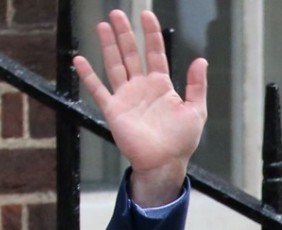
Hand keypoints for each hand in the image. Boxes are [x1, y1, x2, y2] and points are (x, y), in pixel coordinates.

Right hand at [72, 10, 207, 206]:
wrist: (165, 162)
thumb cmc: (182, 140)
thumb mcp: (196, 110)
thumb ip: (197, 85)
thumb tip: (201, 60)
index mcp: (162, 86)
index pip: (155, 54)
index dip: (151, 35)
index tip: (147, 16)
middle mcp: (142, 88)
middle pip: (131, 54)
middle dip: (125, 34)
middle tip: (117, 14)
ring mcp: (126, 97)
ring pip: (115, 65)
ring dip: (108, 46)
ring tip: (103, 26)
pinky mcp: (114, 110)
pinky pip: (98, 90)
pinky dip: (88, 76)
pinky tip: (80, 60)